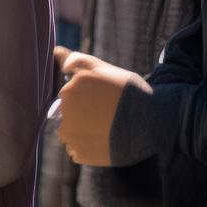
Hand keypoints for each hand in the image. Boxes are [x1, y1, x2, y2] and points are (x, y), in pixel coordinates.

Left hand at [53, 46, 149, 166]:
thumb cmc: (126, 90)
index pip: (68, 93)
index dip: (86, 95)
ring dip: (83, 130)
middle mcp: (64, 113)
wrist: (151, 121)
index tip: (102, 97)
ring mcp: (71, 136)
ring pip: (70, 131)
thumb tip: (55, 51)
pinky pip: (77, 150)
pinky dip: (88, 147)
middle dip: (83, 112)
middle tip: (106, 112)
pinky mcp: (80, 154)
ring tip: (106, 127)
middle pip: (67, 113)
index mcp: (68, 90)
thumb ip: (75, 59)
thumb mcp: (100, 68)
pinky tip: (105, 140)